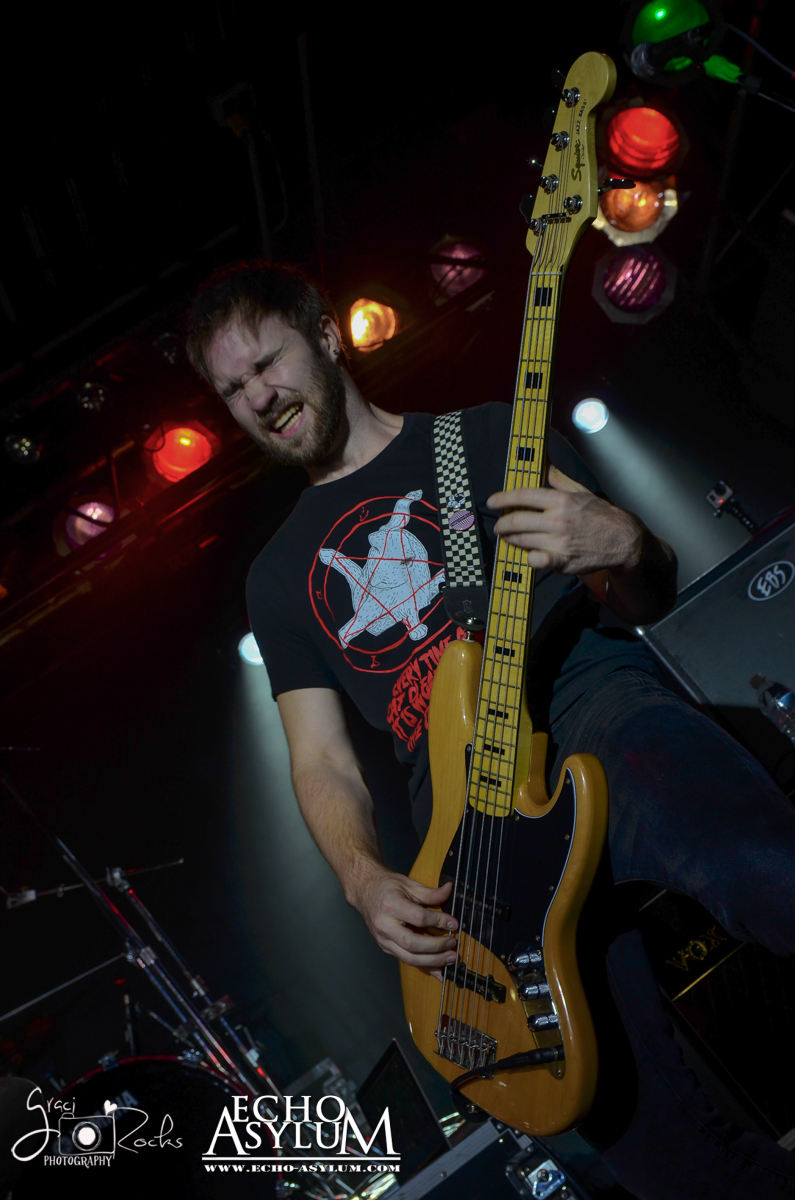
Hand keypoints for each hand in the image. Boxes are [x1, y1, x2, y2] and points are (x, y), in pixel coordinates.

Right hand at [349, 865, 458, 972]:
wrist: (365, 891)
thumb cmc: (387, 886)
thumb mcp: (409, 884)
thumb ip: (430, 893)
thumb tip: (449, 890)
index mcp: (390, 905)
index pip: (418, 918)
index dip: (438, 921)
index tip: (454, 923)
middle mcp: (384, 925)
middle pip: (412, 943)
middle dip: (436, 947)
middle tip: (453, 944)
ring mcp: (383, 939)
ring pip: (409, 958)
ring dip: (432, 961)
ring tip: (450, 959)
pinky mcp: (386, 947)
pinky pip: (406, 960)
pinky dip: (424, 966)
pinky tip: (439, 970)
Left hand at [488, 464, 642, 576]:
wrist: (622, 539)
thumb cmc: (600, 514)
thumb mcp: (580, 491)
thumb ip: (558, 478)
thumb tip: (543, 462)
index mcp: (561, 500)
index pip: (524, 496)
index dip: (503, 498)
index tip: (492, 502)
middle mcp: (558, 520)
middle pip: (517, 520)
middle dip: (502, 524)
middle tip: (499, 527)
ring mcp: (559, 542)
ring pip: (523, 540)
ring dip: (511, 540)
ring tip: (509, 538)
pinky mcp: (563, 561)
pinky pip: (536, 560)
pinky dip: (528, 557)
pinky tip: (528, 554)